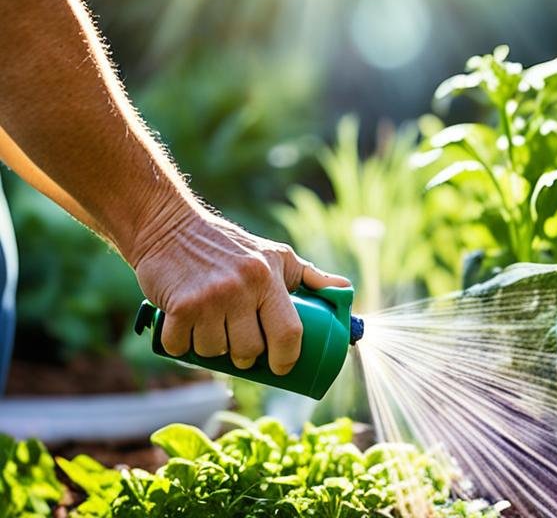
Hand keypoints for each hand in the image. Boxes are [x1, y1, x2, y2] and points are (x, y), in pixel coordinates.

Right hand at [132, 206, 349, 374]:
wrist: (171, 227)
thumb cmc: (231, 247)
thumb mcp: (275, 255)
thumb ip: (310, 275)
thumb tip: (346, 290)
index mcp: (269, 276)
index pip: (289, 333)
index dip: (287, 359)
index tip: (283, 368)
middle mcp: (242, 287)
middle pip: (250, 350)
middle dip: (246, 357)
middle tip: (241, 346)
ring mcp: (209, 298)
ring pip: (216, 353)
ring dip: (212, 352)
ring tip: (212, 331)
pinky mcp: (179, 307)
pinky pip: (182, 348)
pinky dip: (181, 346)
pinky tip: (184, 330)